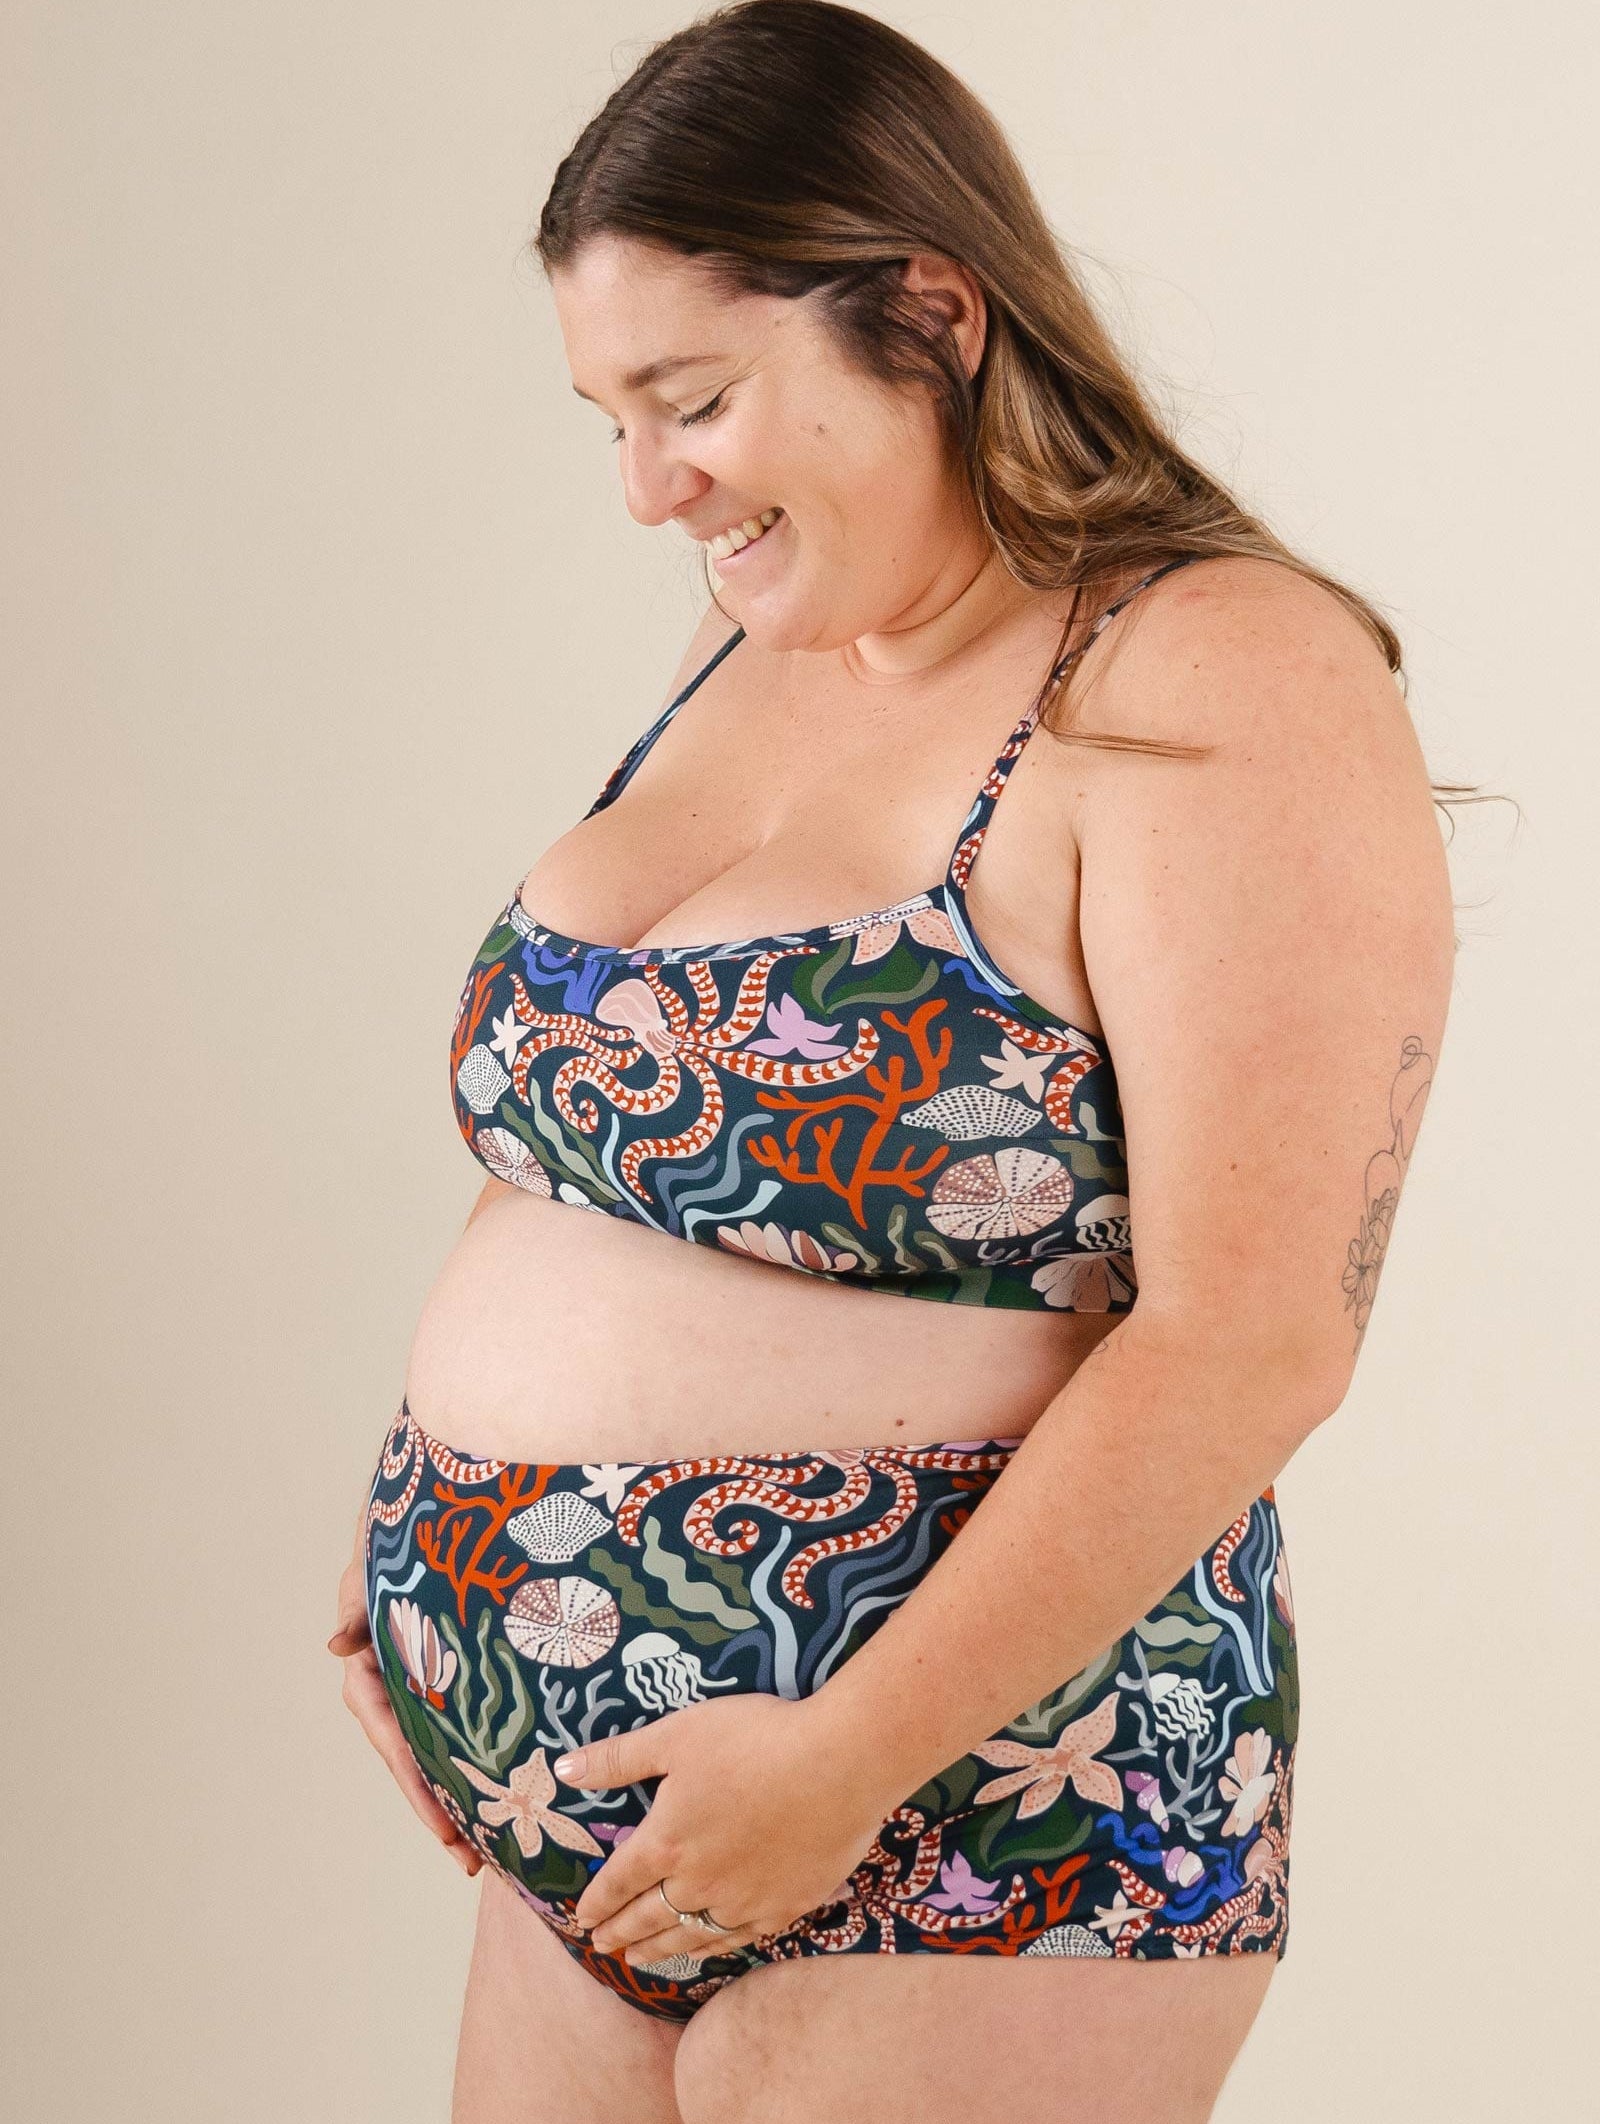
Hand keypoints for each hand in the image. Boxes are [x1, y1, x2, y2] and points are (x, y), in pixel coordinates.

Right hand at [327, 1496, 482, 1878]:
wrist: (450, 1505)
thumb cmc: (401, 1533)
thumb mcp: (374, 1565)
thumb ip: (356, 1602)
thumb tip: (334, 1646)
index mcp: (372, 1663)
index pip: (389, 1733)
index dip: (413, 1782)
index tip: (442, 1826)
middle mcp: (401, 1679)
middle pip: (418, 1756)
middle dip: (440, 1807)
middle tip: (470, 1854)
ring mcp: (432, 1678)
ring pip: (444, 1745)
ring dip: (462, 1792)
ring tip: (492, 1844)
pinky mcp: (464, 1670)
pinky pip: (469, 1718)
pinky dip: (482, 1753)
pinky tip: (511, 1785)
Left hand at [560, 1693, 890, 1967]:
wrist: (839, 1764)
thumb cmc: (754, 1738)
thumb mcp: (677, 1735)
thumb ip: (619, 1758)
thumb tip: (564, 1769)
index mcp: (667, 1841)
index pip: (619, 1881)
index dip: (597, 1901)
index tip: (581, 1918)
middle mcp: (698, 1883)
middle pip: (648, 1917)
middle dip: (619, 1932)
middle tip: (601, 1946)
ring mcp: (742, 1901)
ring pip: (689, 1937)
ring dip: (658, 1950)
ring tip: (639, 1959)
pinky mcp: (784, 1906)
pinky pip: (736, 1939)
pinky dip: (710, 1950)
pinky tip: (704, 1950)